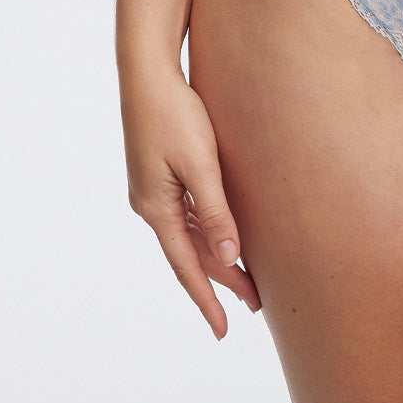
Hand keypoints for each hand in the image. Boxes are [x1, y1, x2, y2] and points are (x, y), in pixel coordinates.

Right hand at [122, 66, 260, 338]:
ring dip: (216, 256)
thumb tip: (230, 256)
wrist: (147, 71)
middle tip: (254, 305)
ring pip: (189, 234)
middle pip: (190, 254)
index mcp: (157, 208)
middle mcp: (150, 204)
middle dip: (221, 281)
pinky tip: (223, 234)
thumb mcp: (200, 163)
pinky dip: (206, 230)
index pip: (187, 267)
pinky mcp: (159, 172)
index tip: (223, 331)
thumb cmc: (175, 113)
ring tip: (246, 278)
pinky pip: (186, 213)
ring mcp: (152, 188)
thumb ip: (215, 210)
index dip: (207, 300)